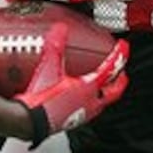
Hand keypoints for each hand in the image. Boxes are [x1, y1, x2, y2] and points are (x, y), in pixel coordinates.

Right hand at [15, 23, 128, 146]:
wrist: (29, 123)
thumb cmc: (41, 99)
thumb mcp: (49, 68)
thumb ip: (56, 47)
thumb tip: (60, 29)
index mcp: (90, 88)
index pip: (111, 68)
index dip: (119, 55)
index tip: (123, 47)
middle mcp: (92, 102)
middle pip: (114, 91)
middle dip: (119, 80)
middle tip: (121, 71)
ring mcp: (84, 114)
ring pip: (103, 102)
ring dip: (106, 92)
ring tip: (104, 85)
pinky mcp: (74, 121)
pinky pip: (90, 110)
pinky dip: (92, 101)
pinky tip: (80, 98)